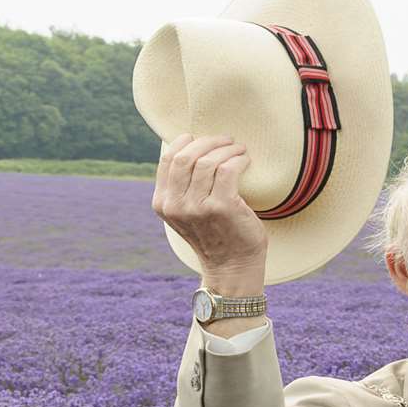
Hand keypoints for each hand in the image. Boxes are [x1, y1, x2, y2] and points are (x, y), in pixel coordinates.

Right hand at [151, 132, 267, 292]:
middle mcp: (175, 205)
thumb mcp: (186, 212)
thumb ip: (181, 188)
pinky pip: (228, 169)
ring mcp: (197, 207)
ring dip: (228, 149)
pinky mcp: (221, 207)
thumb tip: (190, 148)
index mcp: (162, 203)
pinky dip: (239, 159)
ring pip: (208, 160)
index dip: (186, 142)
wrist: (231, 267)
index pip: (168, 159)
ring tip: (239, 150)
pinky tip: (245, 160)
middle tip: (226, 141)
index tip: (202, 139)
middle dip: (209, 142)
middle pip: (187, 156)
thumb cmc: (215, 235)